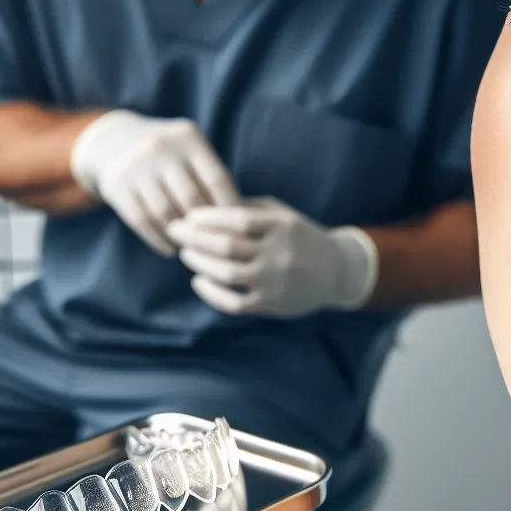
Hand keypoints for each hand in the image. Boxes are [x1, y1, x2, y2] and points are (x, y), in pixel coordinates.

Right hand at [69, 110, 239, 255]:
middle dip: (206, 227)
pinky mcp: (117, 185)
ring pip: (167, 214)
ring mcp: (136, 167)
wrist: (113, 141)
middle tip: (217, 247)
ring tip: (194, 250)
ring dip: (183, 238)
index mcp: (188, 137)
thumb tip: (243, 217)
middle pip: (192, 200)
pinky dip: (159, 240)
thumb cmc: (168, 153)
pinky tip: (171, 249)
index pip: (217, 179)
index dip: (230, 209)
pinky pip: (143, 220)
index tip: (239, 231)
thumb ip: (211, 176)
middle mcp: (161, 148)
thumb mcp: (190, 150)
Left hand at [168, 198, 378, 317]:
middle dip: (194, 238)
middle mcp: (280, 252)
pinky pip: (234, 302)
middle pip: (228, 245)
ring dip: (200, 262)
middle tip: (174, 231)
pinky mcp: (271, 303)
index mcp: (283, 226)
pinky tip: (198, 281)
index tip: (188, 215)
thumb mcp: (282, 214)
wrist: (336, 271)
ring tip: (185, 253)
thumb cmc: (300, 237)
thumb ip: (249, 209)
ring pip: (227, 273)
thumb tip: (206, 207)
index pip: (239, 219)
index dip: (209, 217)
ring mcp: (275, 280)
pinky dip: (212, 293)